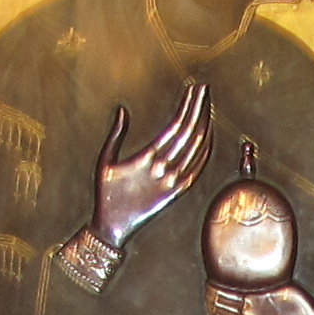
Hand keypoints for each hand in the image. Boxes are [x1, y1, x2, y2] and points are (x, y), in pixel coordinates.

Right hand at [52, 83, 213, 290]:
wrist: (113, 226)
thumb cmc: (105, 193)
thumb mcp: (104, 161)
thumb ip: (116, 134)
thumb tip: (123, 109)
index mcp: (147, 158)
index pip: (175, 125)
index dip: (187, 104)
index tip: (194, 88)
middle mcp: (164, 169)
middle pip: (190, 132)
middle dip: (199, 107)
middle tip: (205, 88)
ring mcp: (174, 181)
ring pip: (198, 148)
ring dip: (205, 124)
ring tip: (208, 104)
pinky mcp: (178, 193)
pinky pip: (198, 168)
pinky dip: (207, 150)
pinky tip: (209, 134)